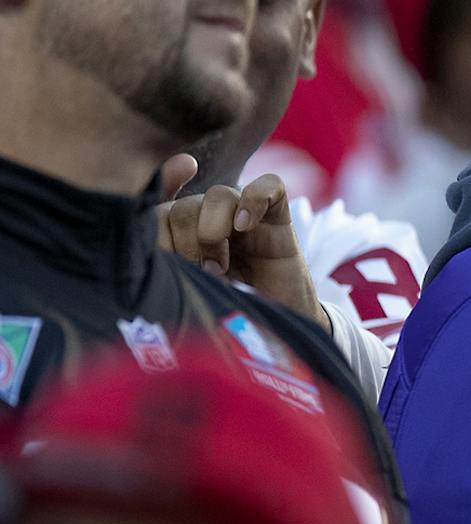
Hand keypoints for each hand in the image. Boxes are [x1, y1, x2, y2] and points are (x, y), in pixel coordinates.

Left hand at [157, 171, 327, 330]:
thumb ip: (162, 269)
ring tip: (219, 268)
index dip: (151, 225)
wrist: (274, 337)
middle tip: (199, 276)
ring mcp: (244, 218)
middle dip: (184, 243)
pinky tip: (245, 225)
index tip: (152, 244)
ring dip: (213, 230)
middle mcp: (209, 221)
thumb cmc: (226, 318)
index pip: (155, 212)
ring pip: (218, 195)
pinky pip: (269, 185)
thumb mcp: (183, 296)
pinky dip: (254, 200)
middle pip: (183, 207)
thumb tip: (139, 249)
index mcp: (180, 236)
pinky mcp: (277, 218)